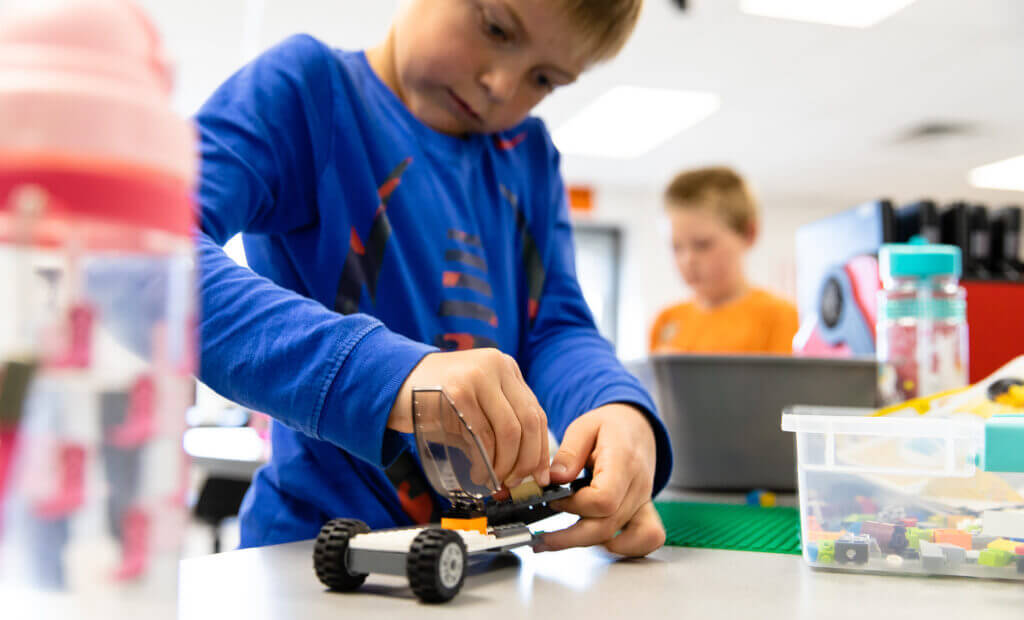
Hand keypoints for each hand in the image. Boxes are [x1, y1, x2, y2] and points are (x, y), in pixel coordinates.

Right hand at [389, 348, 550, 487]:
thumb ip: (500, 426)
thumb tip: (525, 467)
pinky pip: (482, 436)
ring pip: (509, 432)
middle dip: (526, 461)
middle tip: (515, 483)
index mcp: (506, 368)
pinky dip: (485, 462)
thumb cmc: (434, 399)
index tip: (539, 475)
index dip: (541, 449)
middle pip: (528, 423)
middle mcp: (497, 366)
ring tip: (493, 480)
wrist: (390, 382)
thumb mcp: (475, 405)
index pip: (536, 413)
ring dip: (504, 465)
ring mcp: (477, 376)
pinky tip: (478, 473)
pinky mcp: (458, 391)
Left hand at [541, 404, 664, 556]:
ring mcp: (643, 501)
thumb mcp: (584, 427)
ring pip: (621, 537)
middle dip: (570, 536)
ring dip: (587, 544)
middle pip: (608, 525)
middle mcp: (637, 485)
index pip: (604, 499)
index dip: (575, 505)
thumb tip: (554, 478)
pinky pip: (647, 539)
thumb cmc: (610, 427)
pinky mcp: (645, 511)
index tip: (554, 500)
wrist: (636, 427)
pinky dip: (624, 548)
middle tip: (542, 538)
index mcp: (623, 461)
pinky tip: (597, 542)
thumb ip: (569, 453)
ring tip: (556, 542)